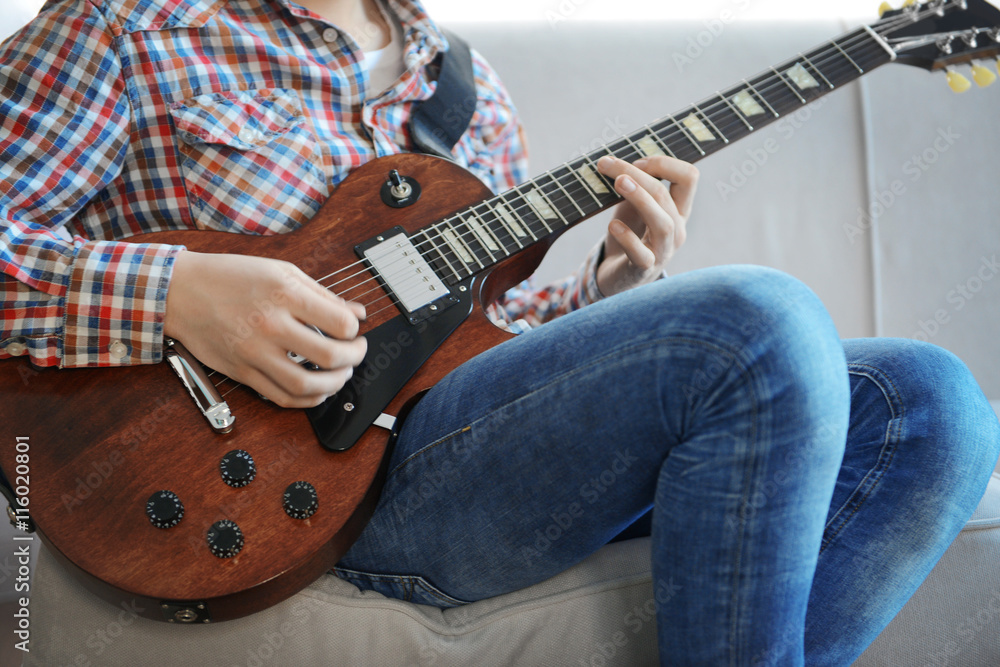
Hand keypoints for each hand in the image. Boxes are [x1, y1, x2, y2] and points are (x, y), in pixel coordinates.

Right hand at [163, 251, 366, 407]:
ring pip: (307, 384)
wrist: (181, 292)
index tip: (353, 329)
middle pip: (329, 356)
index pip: (339, 323)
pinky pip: (281, 397)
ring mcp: (254, 352)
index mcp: (284, 294)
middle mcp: (270, 325)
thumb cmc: (231, 277)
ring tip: (341, 374)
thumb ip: (323, 294)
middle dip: (354, 358)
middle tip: (357, 352)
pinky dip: (307, 399)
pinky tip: (317, 390)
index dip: (354, 330)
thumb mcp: (282, 271)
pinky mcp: (242, 372)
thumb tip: (358, 313)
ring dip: (335, 384)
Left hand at [594, 155, 697, 296]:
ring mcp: (663, 251)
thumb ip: (633, 186)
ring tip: (619, 183)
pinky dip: (627, 238)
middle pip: (665, 195)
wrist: (617, 276)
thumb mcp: (632, 206)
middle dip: (637, 175)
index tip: (634, 163)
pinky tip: (613, 226)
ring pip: (662, 223)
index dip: (663, 163)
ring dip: (640, 199)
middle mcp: (676, 229)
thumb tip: (617, 162)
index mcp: (678, 210)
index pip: (688, 177)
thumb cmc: (628, 236)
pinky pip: (641, 254)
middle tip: (608, 165)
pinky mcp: (643, 270)